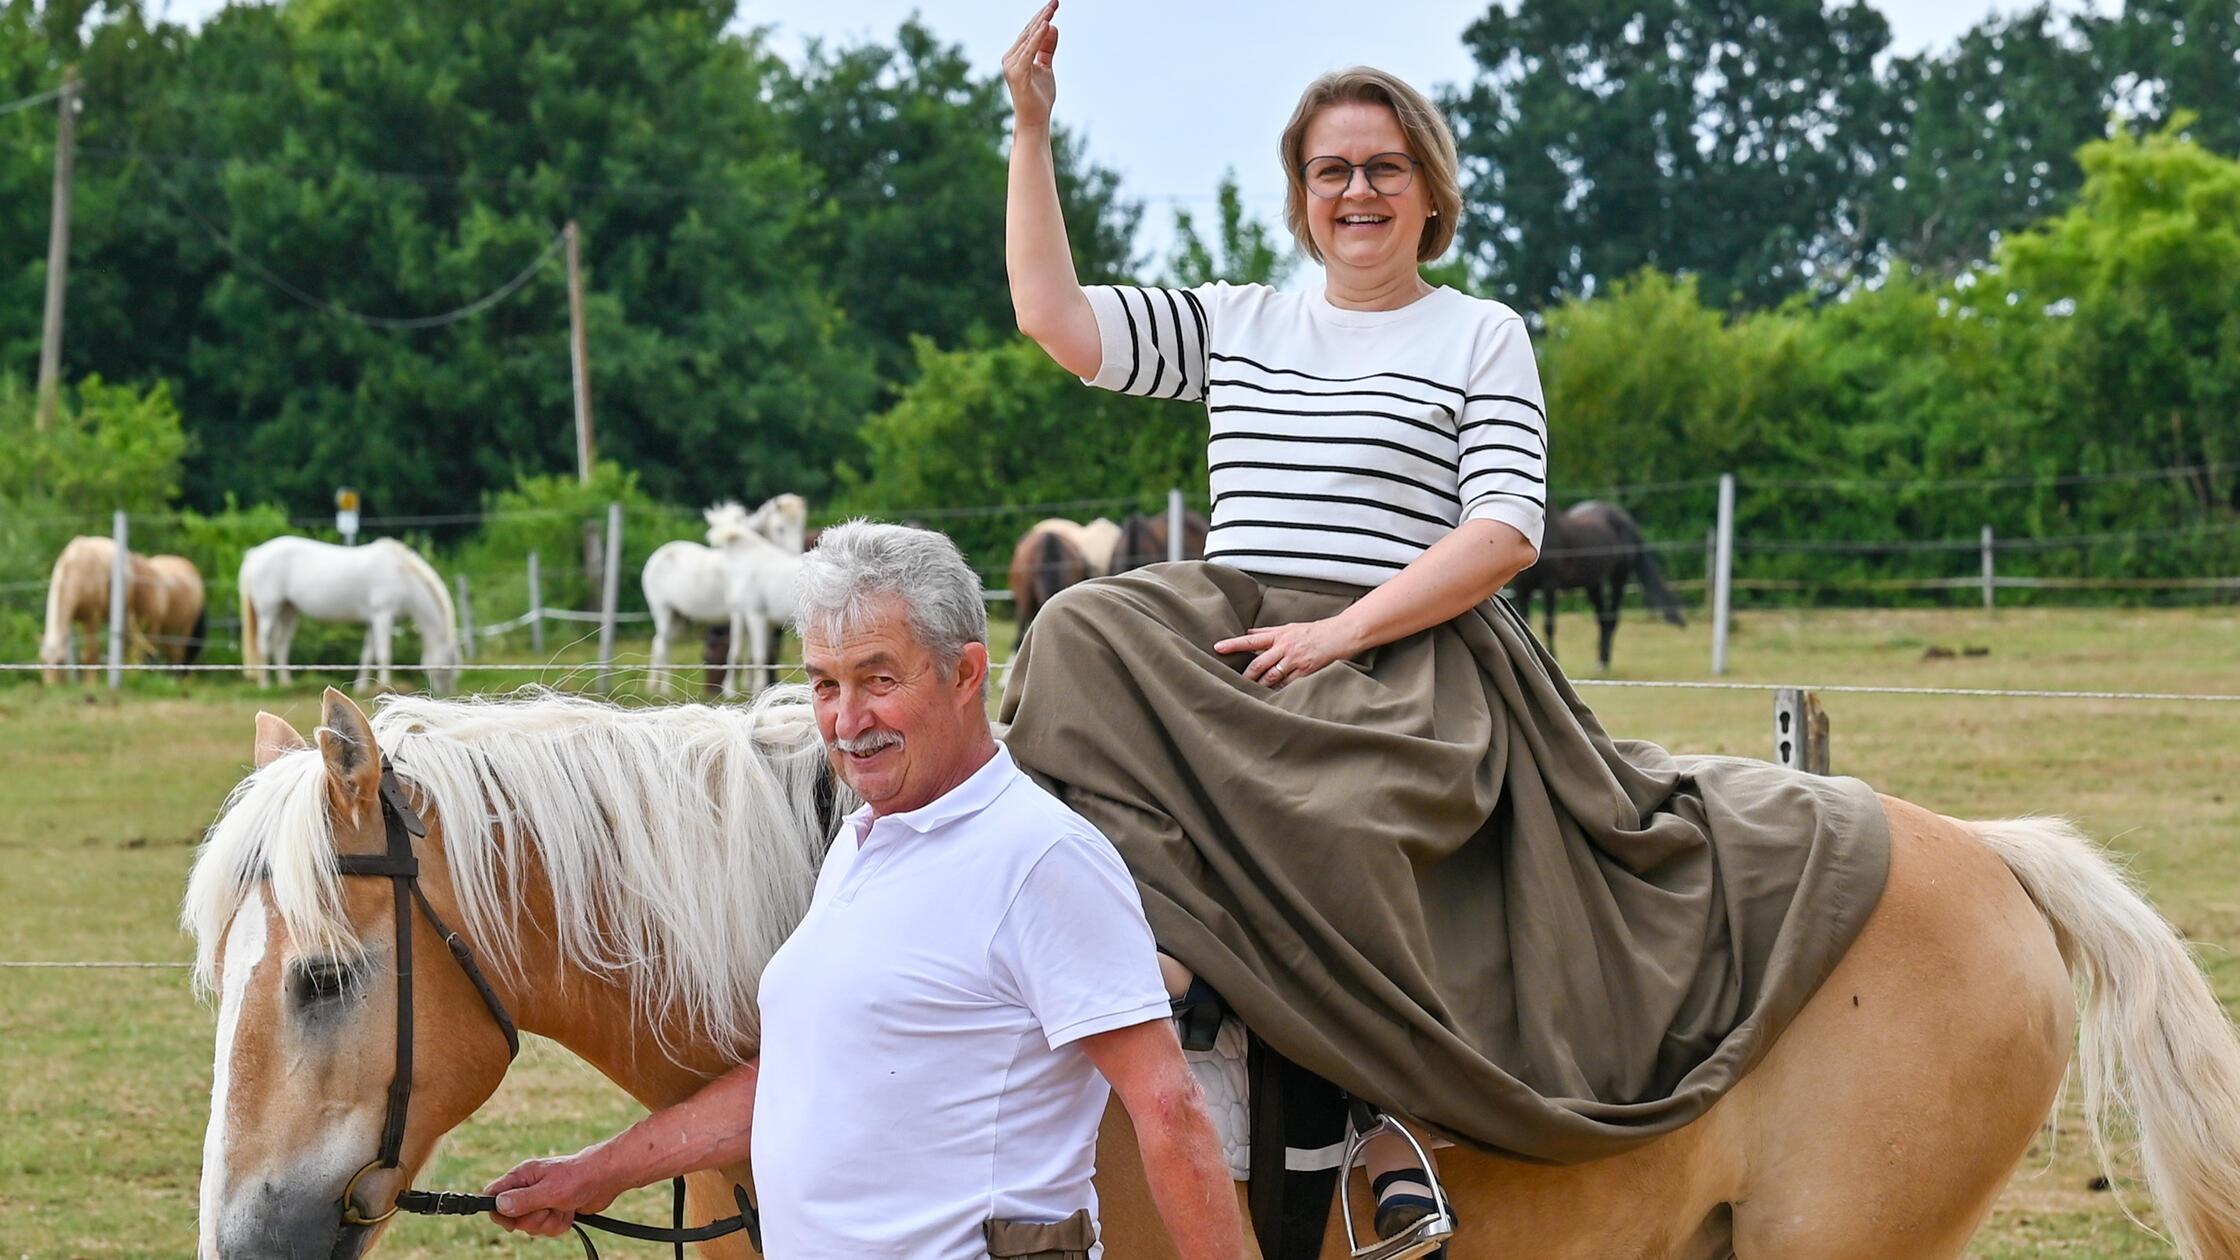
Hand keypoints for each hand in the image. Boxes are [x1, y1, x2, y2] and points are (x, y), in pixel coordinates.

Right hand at [486, 1150, 619, 1238]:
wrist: (606, 1179)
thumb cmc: (579, 1177)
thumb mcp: (549, 1190)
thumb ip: (523, 1199)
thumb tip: (499, 1205)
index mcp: (522, 1177)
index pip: (493, 1195)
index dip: (498, 1212)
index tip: (511, 1222)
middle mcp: (528, 1188)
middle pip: (513, 1218)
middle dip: (532, 1220)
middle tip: (548, 1209)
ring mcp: (541, 1200)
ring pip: (531, 1226)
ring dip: (549, 1223)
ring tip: (562, 1208)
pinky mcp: (553, 1210)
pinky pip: (547, 1228)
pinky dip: (559, 1224)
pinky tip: (569, 1212)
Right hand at [1002, 1, 1060, 131]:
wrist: (1034, 121)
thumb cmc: (1039, 97)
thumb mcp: (1046, 67)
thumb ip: (1047, 48)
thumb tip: (1053, 26)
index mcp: (1015, 56)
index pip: (1030, 32)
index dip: (1042, 17)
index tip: (1054, 4)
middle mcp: (1010, 58)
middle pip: (1029, 31)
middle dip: (1043, 15)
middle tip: (1055, 1)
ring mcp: (1012, 65)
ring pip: (1029, 39)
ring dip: (1041, 22)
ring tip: (1052, 9)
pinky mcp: (1018, 73)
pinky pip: (1030, 51)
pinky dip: (1038, 37)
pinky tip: (1046, 25)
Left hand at [1215, 618, 1362, 687]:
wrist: (1340, 635)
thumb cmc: (1314, 631)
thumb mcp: (1289, 627)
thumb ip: (1268, 632)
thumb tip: (1248, 633)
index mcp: (1279, 636)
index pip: (1250, 640)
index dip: (1233, 644)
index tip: (1217, 648)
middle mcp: (1284, 647)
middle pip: (1258, 663)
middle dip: (1245, 675)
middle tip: (1233, 683)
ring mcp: (1295, 661)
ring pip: (1271, 676)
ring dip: (1259, 685)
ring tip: (1249, 692)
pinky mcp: (1305, 672)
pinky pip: (1287, 684)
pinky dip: (1278, 690)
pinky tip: (1270, 696)